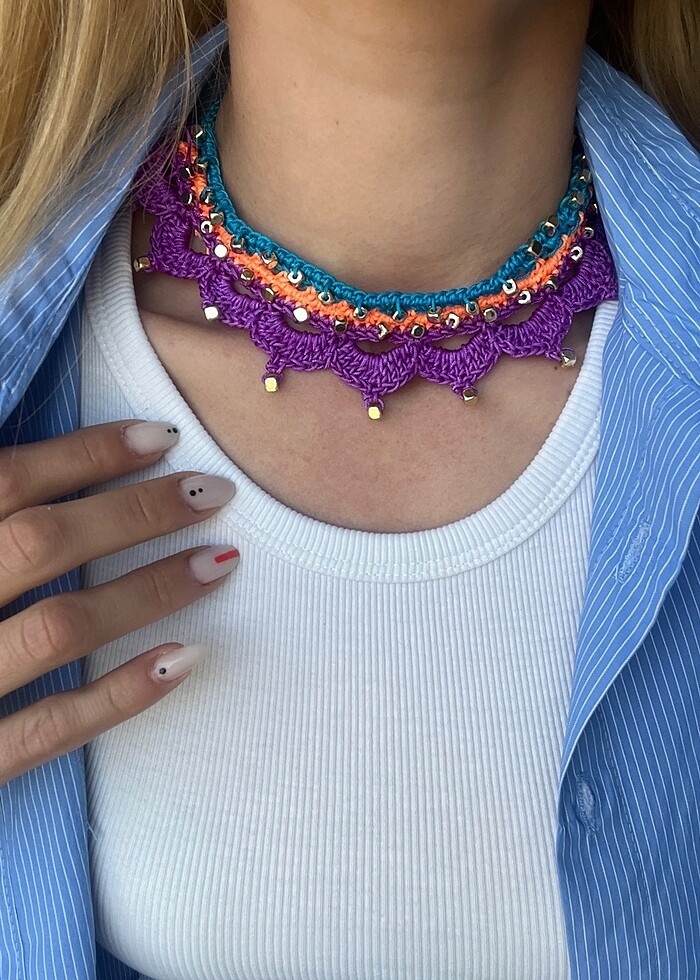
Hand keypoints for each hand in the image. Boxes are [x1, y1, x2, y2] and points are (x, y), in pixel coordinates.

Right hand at [0, 419, 238, 785]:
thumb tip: (31, 452)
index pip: (6, 480)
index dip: (88, 454)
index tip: (163, 438)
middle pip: (43, 542)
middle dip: (136, 512)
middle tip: (213, 493)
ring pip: (60, 626)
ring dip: (147, 590)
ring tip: (218, 563)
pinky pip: (50, 727)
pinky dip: (121, 694)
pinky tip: (184, 658)